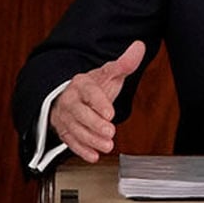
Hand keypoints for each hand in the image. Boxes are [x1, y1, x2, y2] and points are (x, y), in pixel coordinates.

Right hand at [50, 40, 145, 162]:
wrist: (73, 96)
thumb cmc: (94, 86)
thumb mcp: (110, 73)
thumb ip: (125, 63)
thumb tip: (139, 47)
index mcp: (82, 84)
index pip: (89, 92)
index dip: (99, 103)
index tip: (110, 113)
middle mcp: (70, 100)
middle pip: (79, 113)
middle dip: (94, 124)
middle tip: (110, 132)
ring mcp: (65, 116)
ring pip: (74, 129)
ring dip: (90, 139)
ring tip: (106, 145)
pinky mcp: (64, 131)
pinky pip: (69, 141)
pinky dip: (81, 150)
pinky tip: (93, 155)